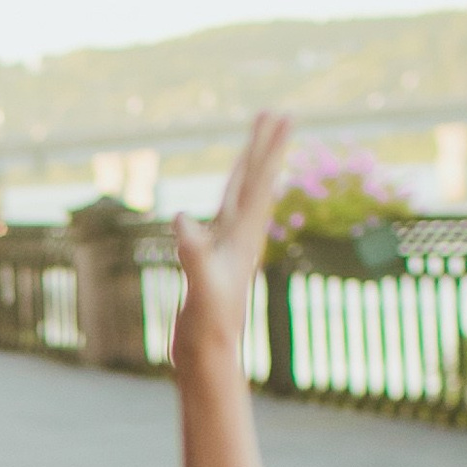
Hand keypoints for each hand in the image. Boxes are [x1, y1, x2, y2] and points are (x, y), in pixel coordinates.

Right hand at [172, 111, 291, 379]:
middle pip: (256, 180)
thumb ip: (194, 254)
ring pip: (242, 193)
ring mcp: (229, 244)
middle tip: (276, 111)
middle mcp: (241, 235)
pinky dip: (228, 193)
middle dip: (264, 145)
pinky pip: (224, 212)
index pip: (259, 182)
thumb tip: (183, 220)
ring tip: (257, 138)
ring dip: (249, 164)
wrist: (208, 354)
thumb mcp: (201, 288)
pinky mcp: (215, 255)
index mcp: (242, 235)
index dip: (270, 149)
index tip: (284, 116)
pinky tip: (229, 189)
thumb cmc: (208, 325)